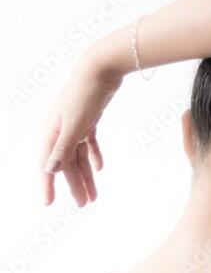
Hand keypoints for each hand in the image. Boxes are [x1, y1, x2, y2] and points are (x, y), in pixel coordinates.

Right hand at [40, 53, 121, 206]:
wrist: (101, 68)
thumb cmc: (85, 95)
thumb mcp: (75, 125)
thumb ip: (63, 147)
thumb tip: (49, 169)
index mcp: (51, 132)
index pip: (48, 165)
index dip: (49, 185)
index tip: (48, 205)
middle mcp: (59, 129)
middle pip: (66, 163)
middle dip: (74, 185)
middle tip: (84, 204)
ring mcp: (74, 123)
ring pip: (79, 155)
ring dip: (86, 175)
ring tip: (94, 195)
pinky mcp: (88, 118)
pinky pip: (88, 142)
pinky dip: (93, 155)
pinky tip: (99, 168)